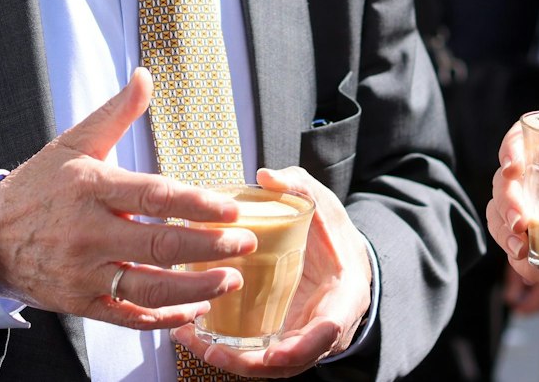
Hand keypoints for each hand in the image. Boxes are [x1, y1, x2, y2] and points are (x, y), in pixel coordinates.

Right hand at [0, 68, 253, 329]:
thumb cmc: (37, 186)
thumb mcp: (72, 142)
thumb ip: (116, 113)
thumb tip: (145, 76)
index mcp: (91, 188)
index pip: (154, 197)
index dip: (197, 204)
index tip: (231, 210)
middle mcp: (88, 232)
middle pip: (159, 244)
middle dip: (209, 247)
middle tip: (245, 244)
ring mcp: (84, 272)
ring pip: (149, 287)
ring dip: (196, 288)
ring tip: (231, 280)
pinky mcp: (80, 303)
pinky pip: (128, 316)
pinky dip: (164, 318)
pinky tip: (195, 310)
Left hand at [172, 166, 372, 377]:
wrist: (346, 262)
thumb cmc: (336, 237)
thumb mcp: (326, 208)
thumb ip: (300, 189)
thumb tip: (266, 176)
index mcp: (343, 299)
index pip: (327, 331)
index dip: (300, 346)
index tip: (272, 352)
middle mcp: (324, 330)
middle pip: (290, 362)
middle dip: (250, 363)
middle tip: (212, 350)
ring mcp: (302, 339)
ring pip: (269, 366)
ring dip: (230, 361)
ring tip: (191, 341)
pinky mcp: (281, 339)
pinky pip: (256, 354)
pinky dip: (227, 352)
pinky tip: (194, 336)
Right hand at [485, 121, 538, 348]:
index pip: (528, 139)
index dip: (511, 147)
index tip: (512, 167)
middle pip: (507, 181)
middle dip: (506, 201)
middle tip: (521, 223)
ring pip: (501, 215)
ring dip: (503, 231)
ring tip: (522, 250)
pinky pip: (517, 252)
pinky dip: (523, 264)